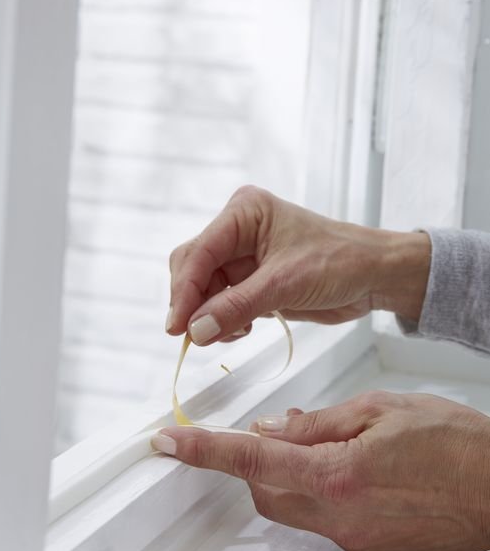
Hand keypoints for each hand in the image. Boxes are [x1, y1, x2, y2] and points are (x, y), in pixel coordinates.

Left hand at [151, 393, 489, 550]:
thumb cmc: (452, 442)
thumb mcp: (380, 408)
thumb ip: (317, 423)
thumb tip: (270, 429)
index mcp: (338, 473)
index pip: (252, 461)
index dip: (205, 451)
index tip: (170, 443)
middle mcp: (339, 515)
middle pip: (264, 490)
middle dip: (255, 461)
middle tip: (274, 430)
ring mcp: (352, 538)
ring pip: (290, 506)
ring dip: (287, 475)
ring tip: (324, 444)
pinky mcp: (366, 549)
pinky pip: (321, 519)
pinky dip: (317, 491)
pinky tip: (347, 469)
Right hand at [166, 185, 430, 344]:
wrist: (375, 276)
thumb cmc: (340, 262)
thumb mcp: (285, 284)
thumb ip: (236, 307)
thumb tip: (195, 331)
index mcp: (243, 213)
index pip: (197, 253)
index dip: (183, 291)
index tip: (176, 327)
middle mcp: (237, 231)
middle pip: (193, 270)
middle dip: (194, 304)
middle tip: (196, 337)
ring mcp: (243, 258)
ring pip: (204, 291)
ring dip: (209, 317)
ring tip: (233, 333)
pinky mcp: (251, 281)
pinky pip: (221, 304)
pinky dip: (223, 321)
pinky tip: (241, 330)